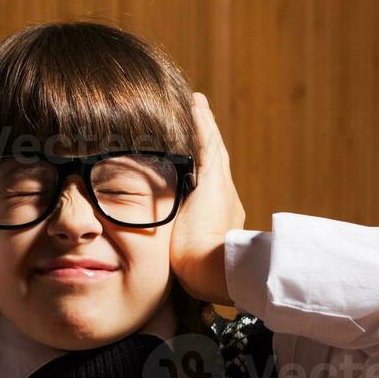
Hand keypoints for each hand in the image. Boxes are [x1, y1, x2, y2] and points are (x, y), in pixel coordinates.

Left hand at [170, 92, 244, 304]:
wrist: (215, 271)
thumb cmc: (196, 275)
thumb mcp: (179, 261)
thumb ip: (171, 254)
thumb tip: (152, 264)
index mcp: (217, 220)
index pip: (206, 192)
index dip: (199, 176)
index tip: (192, 167)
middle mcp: (226, 200)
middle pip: (214, 165)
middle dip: (205, 147)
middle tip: (199, 123)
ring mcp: (221, 188)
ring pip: (211, 150)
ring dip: (204, 128)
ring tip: (196, 105)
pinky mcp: (215, 178)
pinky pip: (206, 142)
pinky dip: (202, 122)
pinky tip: (195, 102)